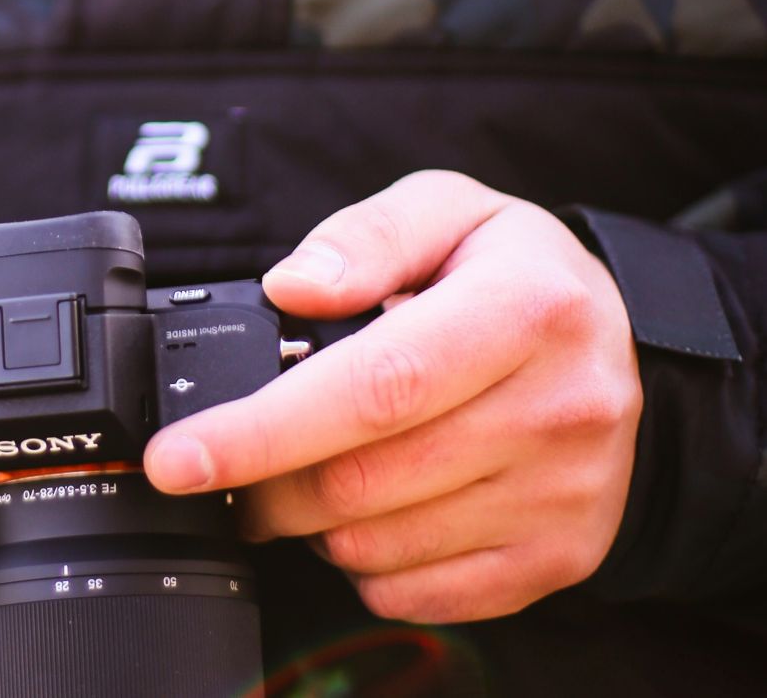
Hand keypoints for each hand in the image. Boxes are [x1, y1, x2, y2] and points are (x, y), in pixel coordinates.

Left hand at [144, 171, 641, 622]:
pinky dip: (362, 560)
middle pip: (361, 481)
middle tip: (228, 462)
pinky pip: (415, 591)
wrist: (622, 349)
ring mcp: (561, 497)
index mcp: (525, 311)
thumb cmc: (517, 275)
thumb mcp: (450, 209)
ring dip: (311, 519)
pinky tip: (373, 505)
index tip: (177, 458)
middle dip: (263, 484)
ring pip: (376, 546)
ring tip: (320, 463)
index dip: (260, 431)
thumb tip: (289, 287)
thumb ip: (364, 237)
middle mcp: (557, 411)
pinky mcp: (557, 557)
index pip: (373, 388)